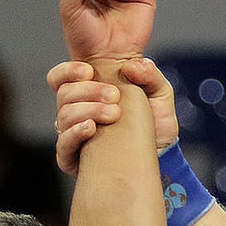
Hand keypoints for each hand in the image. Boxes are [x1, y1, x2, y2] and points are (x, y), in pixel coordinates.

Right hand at [50, 57, 178, 175]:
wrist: (163, 157)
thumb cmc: (156, 125)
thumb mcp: (160, 94)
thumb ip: (149, 75)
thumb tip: (132, 66)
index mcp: (89, 93)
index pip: (61, 78)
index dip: (68, 71)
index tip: (88, 72)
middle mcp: (78, 112)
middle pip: (63, 94)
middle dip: (87, 90)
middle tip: (114, 95)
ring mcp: (74, 135)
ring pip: (64, 116)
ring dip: (88, 110)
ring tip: (114, 113)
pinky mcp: (74, 159)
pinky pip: (63, 146)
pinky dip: (75, 133)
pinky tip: (92, 128)